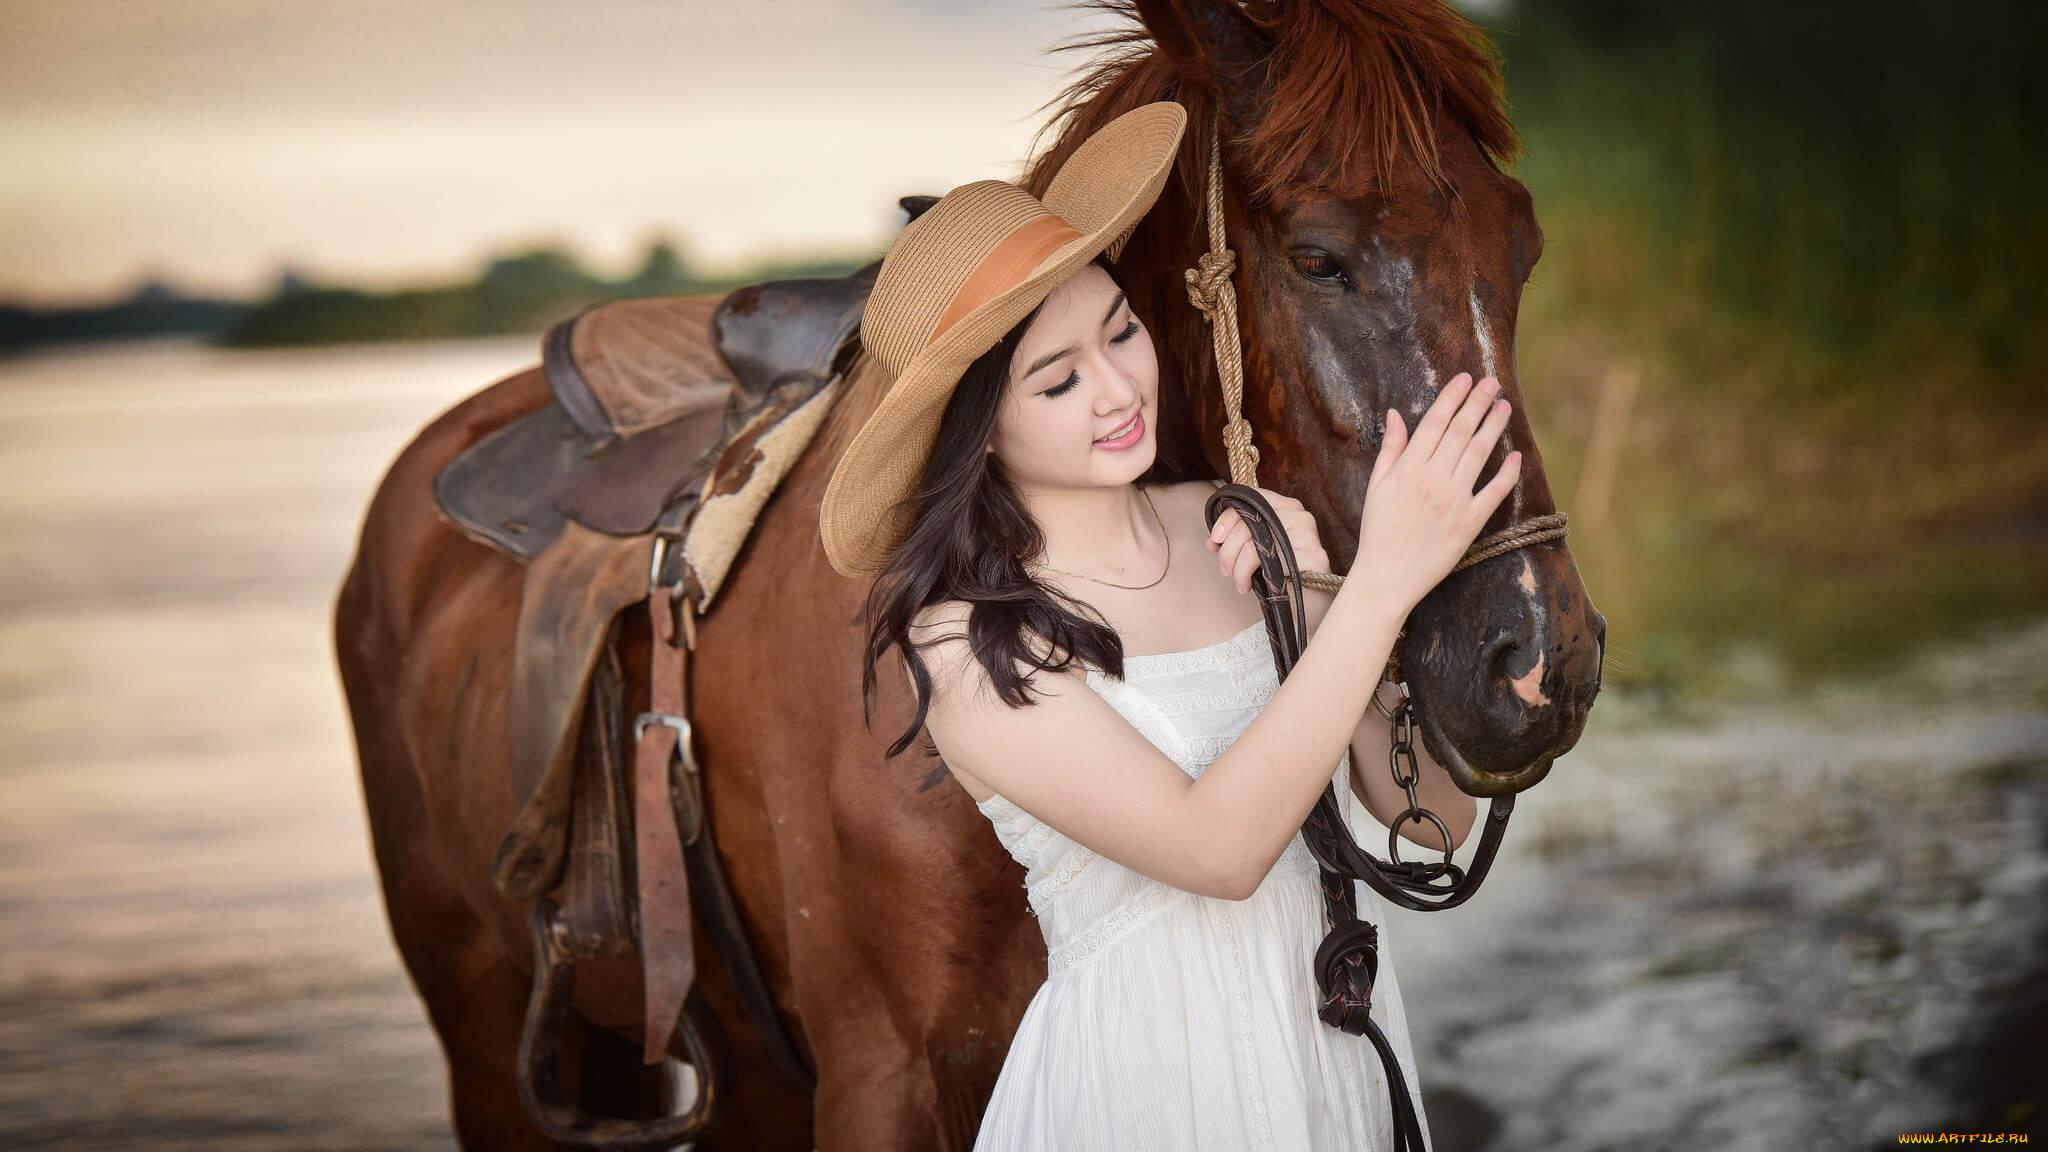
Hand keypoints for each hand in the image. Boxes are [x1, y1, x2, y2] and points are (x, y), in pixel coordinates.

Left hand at [1206, 486, 1328, 594]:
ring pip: (1255, 543)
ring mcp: (1309, 535)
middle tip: (1225, 570)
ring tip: (1238, 582)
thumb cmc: (1280, 577)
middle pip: (1250, 522)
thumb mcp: (1254, 552)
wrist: (1308, 607)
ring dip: (1238, 567)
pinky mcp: (1314, 556)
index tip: (1214, 540)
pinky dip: (1248, 575)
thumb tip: (1212, 540)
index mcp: (1287, 507)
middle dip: (1228, 549)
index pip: (1252, 498)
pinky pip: (1269, 560)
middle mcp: (1300, 516)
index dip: (1227, 518)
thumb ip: (1235, 540)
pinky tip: (1247, 587)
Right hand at [1351, 372, 1520, 614]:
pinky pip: (1493, 492)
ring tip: (1504, 407)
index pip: (1435, 423)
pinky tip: (1515, 455)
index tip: (1465, 379)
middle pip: (1461, 432)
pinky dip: (1507, 473)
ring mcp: (1453, 501)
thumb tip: (1397, 414)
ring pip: (1479, 454)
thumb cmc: (1378, 531)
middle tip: (1492, 383)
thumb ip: (1390, 449)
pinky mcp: (1469, 523)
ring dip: (1494, 427)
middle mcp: (1433, 480)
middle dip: (1478, 403)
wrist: (1387, 577)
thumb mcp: (1376, 487)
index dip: (1452, 397)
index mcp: (1408, 468)